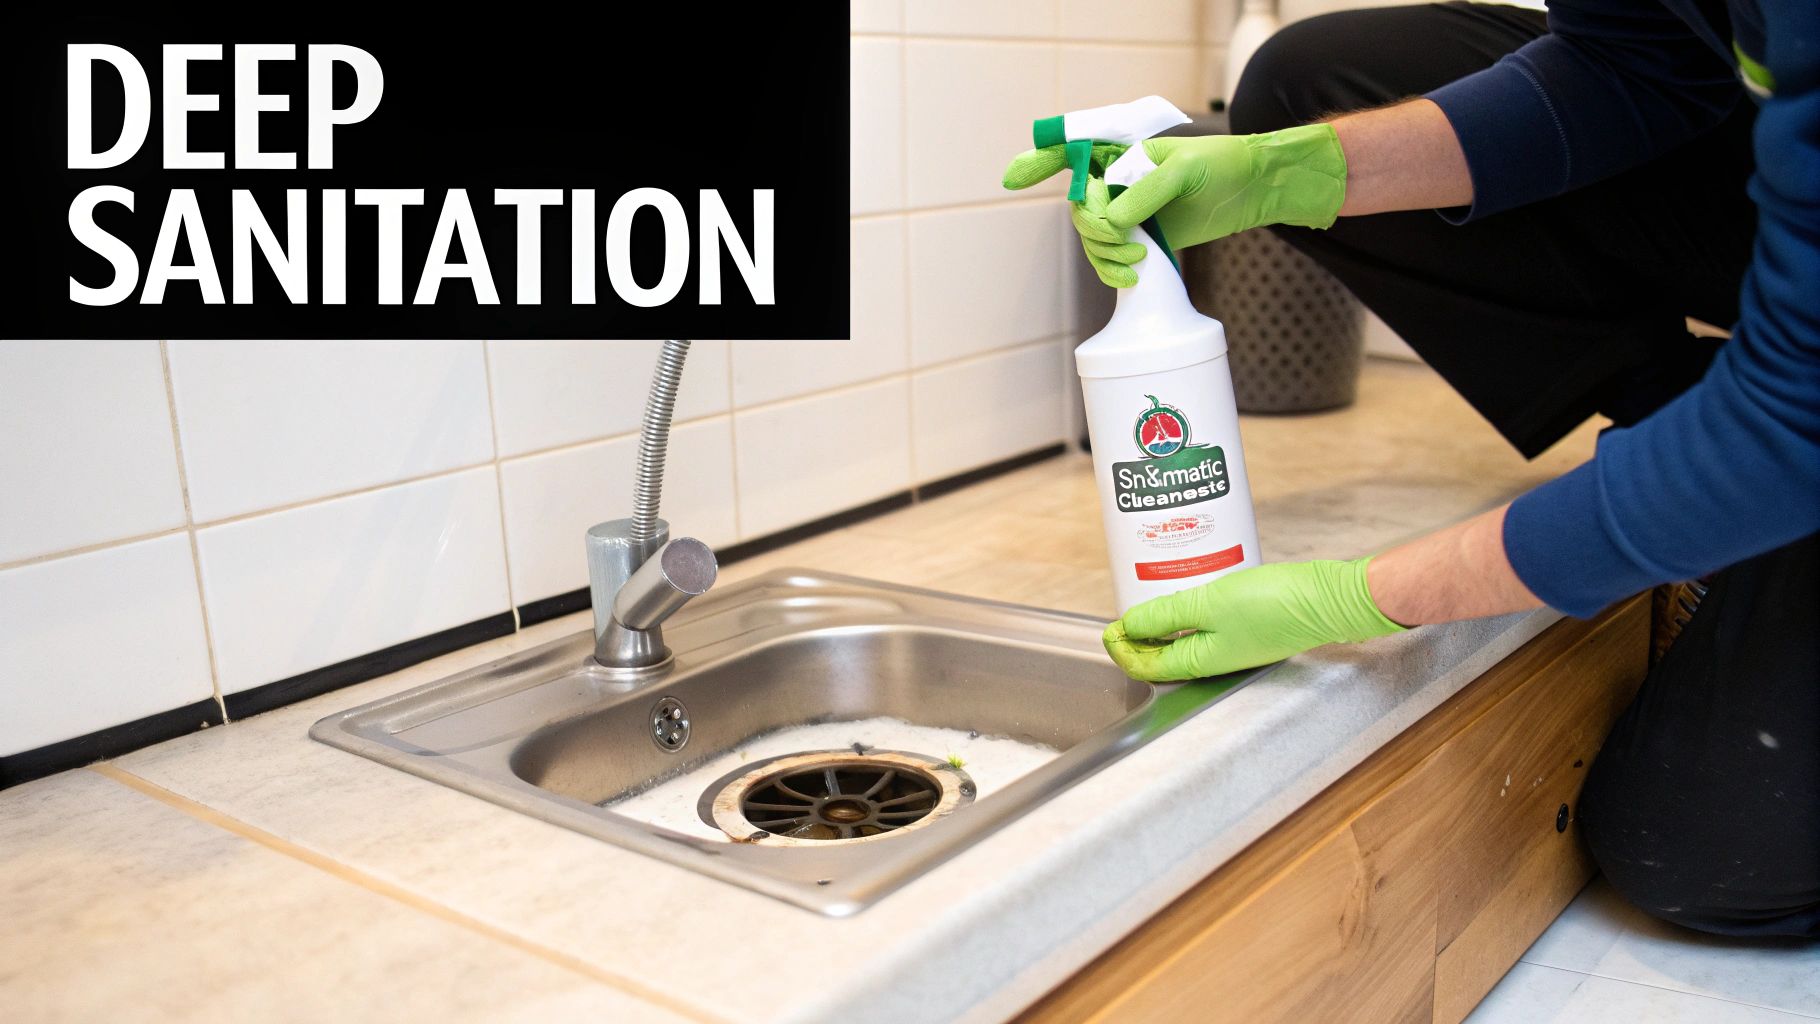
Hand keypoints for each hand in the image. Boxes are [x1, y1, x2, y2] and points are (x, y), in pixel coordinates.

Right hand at [1002, 124, 1346, 287]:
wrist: (1256, 188)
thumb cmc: (1224, 165)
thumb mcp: (1186, 170)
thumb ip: (1147, 192)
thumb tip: (1114, 222)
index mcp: (1123, 154)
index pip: (1072, 155)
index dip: (1038, 163)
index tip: (1012, 177)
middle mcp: (1119, 182)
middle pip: (1080, 210)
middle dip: (1095, 230)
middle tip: (1126, 242)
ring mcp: (1130, 211)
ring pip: (1093, 239)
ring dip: (1106, 255)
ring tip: (1137, 263)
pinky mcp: (1143, 238)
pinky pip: (1111, 257)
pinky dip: (1114, 270)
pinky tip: (1132, 276)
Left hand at [1102, 557, 1403, 681]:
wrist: (1331, 598)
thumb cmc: (1278, 603)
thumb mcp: (1210, 604)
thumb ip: (1166, 616)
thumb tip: (1130, 626)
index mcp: (1201, 662)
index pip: (1146, 665)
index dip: (1121, 648)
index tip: (1107, 628)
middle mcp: (1215, 661)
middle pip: (1162, 658)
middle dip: (1136, 641)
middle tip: (1120, 619)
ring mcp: (1233, 646)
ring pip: (1183, 644)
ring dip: (1159, 629)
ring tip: (1146, 605)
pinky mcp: (1248, 630)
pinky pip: (1206, 629)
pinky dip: (1186, 618)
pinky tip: (1186, 599)